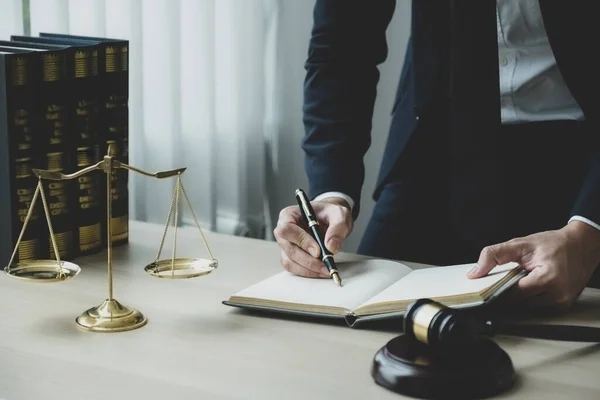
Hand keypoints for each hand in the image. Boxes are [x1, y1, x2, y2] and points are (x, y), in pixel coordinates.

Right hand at [273, 197, 352, 277]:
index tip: (317, 251)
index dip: (301, 241)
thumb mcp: (339, 214)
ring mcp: (286, 245)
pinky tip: (321, 271)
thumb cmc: (330, 213)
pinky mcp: (291, 257)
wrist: (331, 220)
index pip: (286, 229)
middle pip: (288, 248)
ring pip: (290, 262)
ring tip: (326, 269)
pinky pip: (294, 268)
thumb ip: (338, 227)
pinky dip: (308, 272)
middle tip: (325, 265)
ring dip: (308, 269)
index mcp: (289, 215)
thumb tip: (331, 247)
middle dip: (308, 260)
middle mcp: (284, 231)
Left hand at [467, 221, 599, 309]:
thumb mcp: (521, 244)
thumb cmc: (555, 243)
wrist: (583, 245)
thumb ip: (494, 255)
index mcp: (548, 278)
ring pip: (528, 307)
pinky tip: (529, 285)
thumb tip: (475, 273)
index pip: (513, 294)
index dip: (497, 290)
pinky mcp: (564, 306)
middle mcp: (558, 295)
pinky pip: (539, 306)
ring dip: (520, 296)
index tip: (486, 288)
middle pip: (519, 303)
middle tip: (502, 280)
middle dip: (508, 292)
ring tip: (520, 279)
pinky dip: (530, 298)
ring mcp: (563, 303)